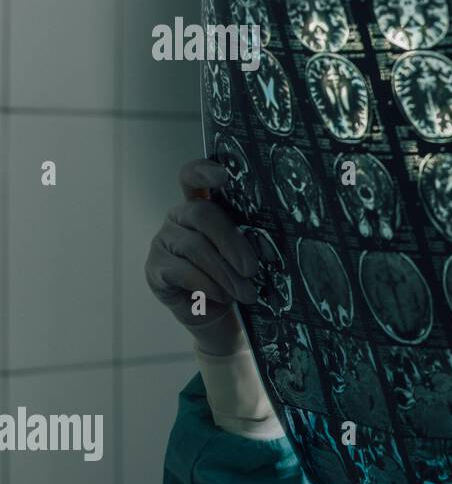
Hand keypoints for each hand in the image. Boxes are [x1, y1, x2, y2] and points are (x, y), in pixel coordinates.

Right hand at [145, 158, 259, 354]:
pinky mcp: (155, 267)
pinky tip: (222, 296)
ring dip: (225, 273)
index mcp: (203, 203)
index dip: (204, 171)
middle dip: (231, 243)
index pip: (193, 176)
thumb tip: (264, 243)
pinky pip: (182, 271)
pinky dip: (207, 285)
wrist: (217, 311)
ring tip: (246, 292)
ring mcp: (163, 240)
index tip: (223, 176)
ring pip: (195, 248)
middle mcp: (180, 216)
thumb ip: (246, 237)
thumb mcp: (244, 252)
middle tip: (252, 269)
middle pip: (203, 215)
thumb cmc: (235, 274)